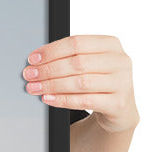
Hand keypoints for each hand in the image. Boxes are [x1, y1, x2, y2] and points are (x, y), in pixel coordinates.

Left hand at [23, 35, 137, 132]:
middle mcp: (120, 61)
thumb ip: (69, 58)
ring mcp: (122, 83)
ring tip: (34, 88)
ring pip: (80, 82)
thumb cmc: (99, 81)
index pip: (77, 43)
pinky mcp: (118, 103)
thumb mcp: (90, 64)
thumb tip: (36, 61)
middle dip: (48, 69)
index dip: (52, 50)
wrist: (120, 108)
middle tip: (29, 75)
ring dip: (52, 85)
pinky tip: (48, 98)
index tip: (33, 59)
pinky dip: (62, 100)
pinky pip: (85, 101)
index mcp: (111, 44)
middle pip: (77, 62)